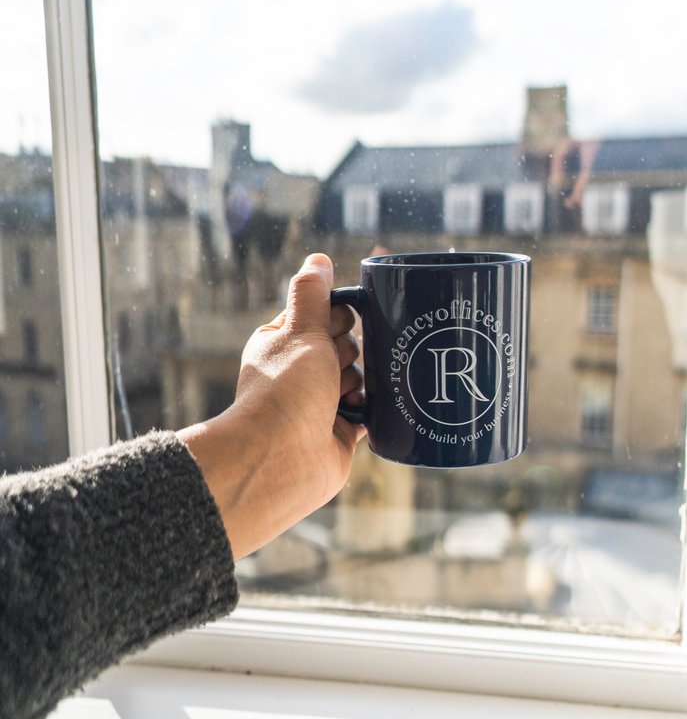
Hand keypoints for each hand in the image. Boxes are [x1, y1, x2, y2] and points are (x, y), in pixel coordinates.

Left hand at [178, 253, 364, 559]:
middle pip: (346, 345)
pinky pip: (369, 412)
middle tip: (332, 369)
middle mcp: (300, 373)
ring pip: (360, 377)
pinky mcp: (340, 432)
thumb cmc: (286, 392)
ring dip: (358, 384)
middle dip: (348, 354)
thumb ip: (312, 294)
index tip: (332, 330)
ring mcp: (320, 404)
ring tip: (341, 398)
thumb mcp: (300, 330)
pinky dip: (370, 411)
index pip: (323, 315)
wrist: (283, 459)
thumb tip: (318, 259)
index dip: (335, 320)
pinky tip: (365, 411)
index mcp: (283, 344)